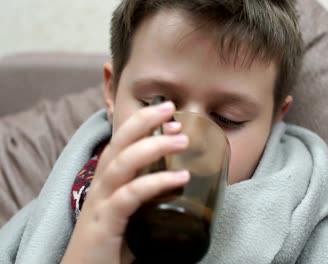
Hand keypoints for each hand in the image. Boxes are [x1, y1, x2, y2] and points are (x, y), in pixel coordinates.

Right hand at [62, 102, 189, 263]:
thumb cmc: (110, 242)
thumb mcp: (130, 211)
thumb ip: (146, 195)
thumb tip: (180, 187)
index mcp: (108, 181)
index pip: (121, 143)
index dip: (142, 124)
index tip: (170, 116)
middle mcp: (101, 186)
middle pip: (119, 143)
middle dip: (144, 121)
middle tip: (171, 108)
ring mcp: (101, 203)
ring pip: (123, 163)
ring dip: (154, 146)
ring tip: (182, 140)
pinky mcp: (105, 223)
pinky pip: (131, 195)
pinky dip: (156, 183)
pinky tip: (180, 178)